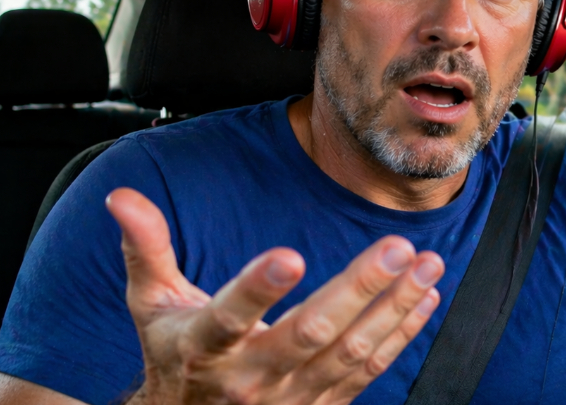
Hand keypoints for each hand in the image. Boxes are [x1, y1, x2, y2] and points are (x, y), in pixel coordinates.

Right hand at [106, 187, 444, 404]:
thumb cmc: (175, 354)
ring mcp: (291, 396)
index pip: (228, 316)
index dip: (256, 287)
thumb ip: (147, 248)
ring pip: (351, 352)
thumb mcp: (151, 304)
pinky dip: (401, 334)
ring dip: (395, 306)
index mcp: (204, 346)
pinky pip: (368, 371)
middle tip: (397, 247)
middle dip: (358, 289)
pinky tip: (425, 297)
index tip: (289, 255)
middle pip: (310, 333)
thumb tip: (123, 197)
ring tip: (427, 263)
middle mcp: (250, 377)